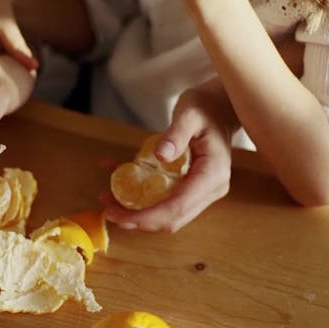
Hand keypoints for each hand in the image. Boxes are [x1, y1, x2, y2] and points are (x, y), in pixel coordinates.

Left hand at [103, 86, 233, 232]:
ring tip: (109, 200)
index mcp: (213, 174)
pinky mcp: (191, 189)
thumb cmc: (206, 107)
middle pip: (173, 218)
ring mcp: (201, 192)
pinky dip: (141, 199)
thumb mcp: (189, 114)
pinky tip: (119, 181)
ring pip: (167, 215)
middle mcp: (210, 189)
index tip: (119, 215)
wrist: (220, 107)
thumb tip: (161, 156)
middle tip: (108, 210)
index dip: (148, 216)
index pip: (178, 207)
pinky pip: (164, 201)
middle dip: (138, 220)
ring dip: (137, 213)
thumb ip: (176, 134)